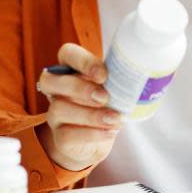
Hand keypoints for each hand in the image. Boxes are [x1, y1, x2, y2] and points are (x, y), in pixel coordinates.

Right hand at [36, 43, 121, 171]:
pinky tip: (110, 132)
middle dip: (79, 88)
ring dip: (91, 115)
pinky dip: (91, 134)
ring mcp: (54, 114)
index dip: (83, 61)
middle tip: (104, 97)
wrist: (99, 139)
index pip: (67, 53)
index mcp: (71, 70)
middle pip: (51, 81)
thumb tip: (140, 77)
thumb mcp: (113, 88)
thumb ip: (118, 79)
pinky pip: (65, 135)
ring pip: (59, 109)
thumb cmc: (107, 105)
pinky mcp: (58, 136)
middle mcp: (56, 90)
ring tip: (115, 119)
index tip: (103, 75)